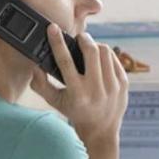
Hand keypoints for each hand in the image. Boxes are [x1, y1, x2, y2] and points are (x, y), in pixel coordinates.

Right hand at [29, 24, 127, 145]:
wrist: (102, 130)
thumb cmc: (75, 112)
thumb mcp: (55, 102)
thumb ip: (41, 84)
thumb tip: (34, 65)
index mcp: (77, 93)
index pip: (65, 62)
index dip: (57, 42)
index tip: (53, 28)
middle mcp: (96, 90)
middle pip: (91, 51)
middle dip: (83, 39)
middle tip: (79, 38)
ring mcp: (113, 86)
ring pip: (105, 51)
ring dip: (95, 46)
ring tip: (89, 49)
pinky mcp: (124, 83)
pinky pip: (114, 59)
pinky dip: (105, 55)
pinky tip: (100, 60)